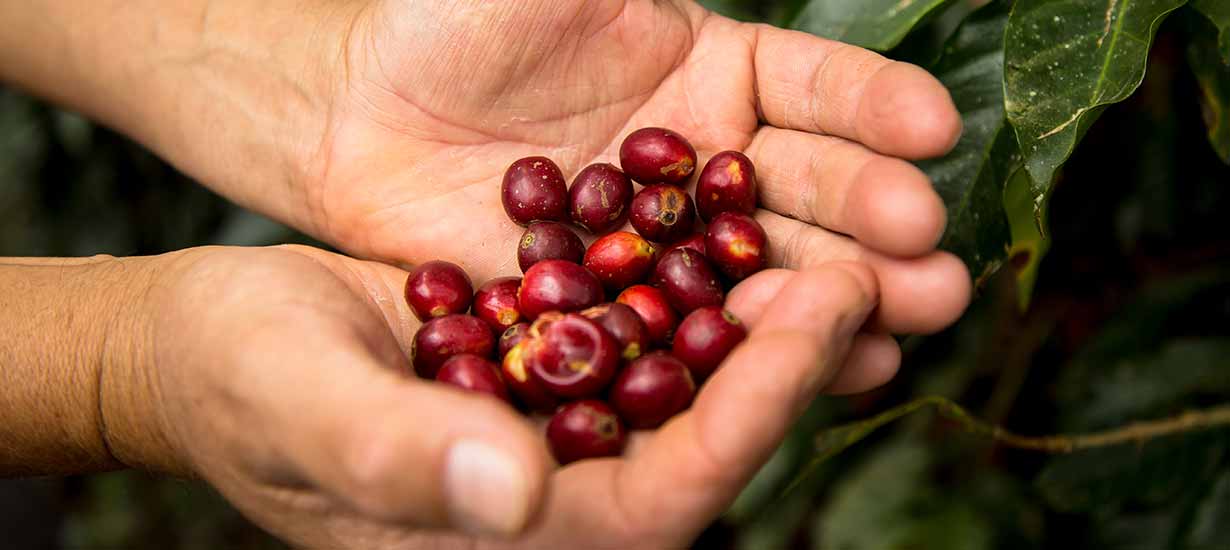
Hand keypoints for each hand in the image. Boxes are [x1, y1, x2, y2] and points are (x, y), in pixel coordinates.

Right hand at [132, 244, 879, 548]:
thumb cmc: (240, 386)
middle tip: (871, 261)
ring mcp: (569, 414)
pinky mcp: (561, 347)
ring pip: (700, 368)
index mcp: (526, 529)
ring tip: (848, 228)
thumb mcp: (303, 409)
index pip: (672, 492)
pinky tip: (754, 207)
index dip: (756, 410)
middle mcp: (568, 481)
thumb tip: (511, 494)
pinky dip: (710, 266)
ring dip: (773, 302)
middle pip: (712, 429)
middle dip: (797, 352)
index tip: (822, 315)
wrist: (217, 335)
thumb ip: (397, 457)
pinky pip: (657, 315)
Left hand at [300, 0, 968, 338]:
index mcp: (717, 70)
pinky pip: (700, 330)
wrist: (358, 112)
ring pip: (772, 268)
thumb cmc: (452, 22)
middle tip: (934, 254)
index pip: (815, 87)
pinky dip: (757, 352)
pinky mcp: (626, 305)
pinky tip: (821, 371)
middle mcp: (712, 159)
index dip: (874, 106)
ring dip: (844, 296)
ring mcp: (673, 240)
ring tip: (912, 321)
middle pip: (813, 189)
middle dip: (878, 219)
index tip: (933, 127)